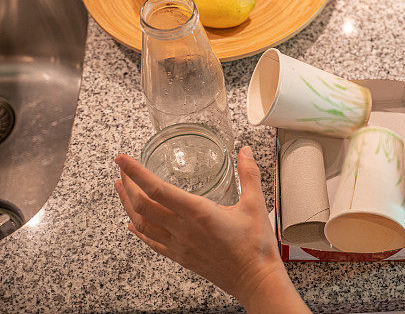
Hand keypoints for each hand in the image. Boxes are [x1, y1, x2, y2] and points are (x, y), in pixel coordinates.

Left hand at [114, 147, 307, 313]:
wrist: (255, 280)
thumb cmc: (255, 246)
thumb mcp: (255, 204)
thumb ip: (249, 175)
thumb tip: (245, 152)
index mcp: (198, 214)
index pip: (158, 189)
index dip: (137, 173)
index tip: (123, 159)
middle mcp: (183, 230)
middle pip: (143, 206)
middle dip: (128, 186)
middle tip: (122, 170)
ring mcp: (179, 246)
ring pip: (142, 224)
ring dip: (128, 205)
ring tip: (121, 190)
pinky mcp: (180, 257)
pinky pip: (151, 242)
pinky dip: (138, 231)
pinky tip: (132, 224)